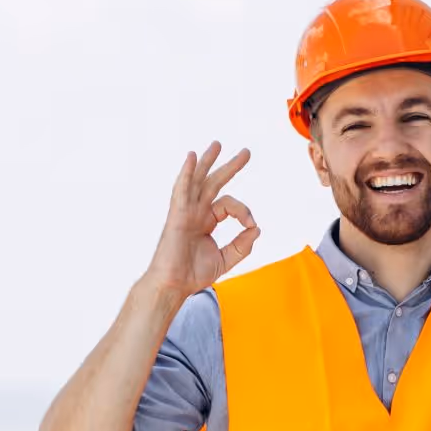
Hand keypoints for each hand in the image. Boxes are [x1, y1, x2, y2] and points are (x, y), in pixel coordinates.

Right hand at [142, 142, 258, 298]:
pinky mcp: (177, 215)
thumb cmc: (192, 275)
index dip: (244, 212)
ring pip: (198, 181)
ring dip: (207, 161)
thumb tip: (256, 228)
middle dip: (229, 167)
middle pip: (213, 183)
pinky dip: (186, 173)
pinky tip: (191, 158)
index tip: (251, 226)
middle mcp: (195, 213)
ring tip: (217, 145)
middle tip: (246, 152)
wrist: (173, 286)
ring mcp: (185, 212)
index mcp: (205, 221)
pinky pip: (182, 190)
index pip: (229, 205)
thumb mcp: (226, 259)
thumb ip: (242, 244)